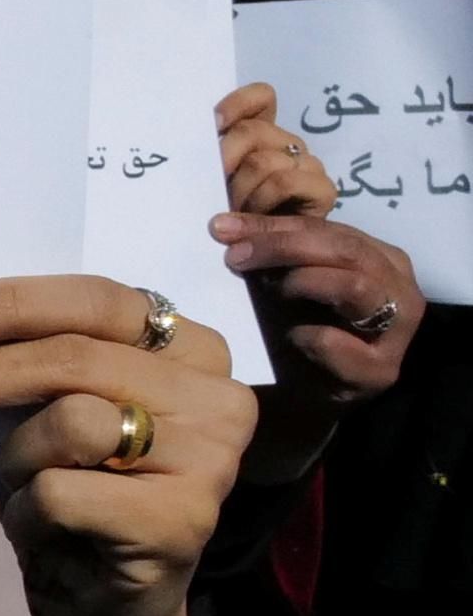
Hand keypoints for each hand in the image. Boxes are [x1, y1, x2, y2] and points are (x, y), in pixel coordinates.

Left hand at [0, 275, 257, 615]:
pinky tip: (49, 533)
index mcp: (195, 350)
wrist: (102, 612)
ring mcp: (212, 458)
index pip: (98, 299)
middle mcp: (220, 395)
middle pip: (72, 356)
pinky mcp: (183, 519)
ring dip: (14, 460)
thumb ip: (30, 360)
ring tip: (26, 488)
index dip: (10, 304)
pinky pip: (61, 491)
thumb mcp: (47, 413)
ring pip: (68, 420)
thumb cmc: (73, 502)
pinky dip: (29, 514)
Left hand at [214, 81, 418, 413]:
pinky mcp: (380, 371)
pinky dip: (316, 339)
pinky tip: (291, 337)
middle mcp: (397, 285)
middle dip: (284, 246)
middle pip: (344, 250)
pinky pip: (350, 347)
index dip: (273, 224)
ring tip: (268, 288)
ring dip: (305, 282)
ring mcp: (396, 330)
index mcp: (376, 256)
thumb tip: (219, 219)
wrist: (302, 396)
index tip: (219, 225)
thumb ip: (269, 250)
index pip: (328, 228)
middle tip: (233, 253)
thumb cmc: (293, 330)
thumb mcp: (281, 282)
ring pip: (358, 288)